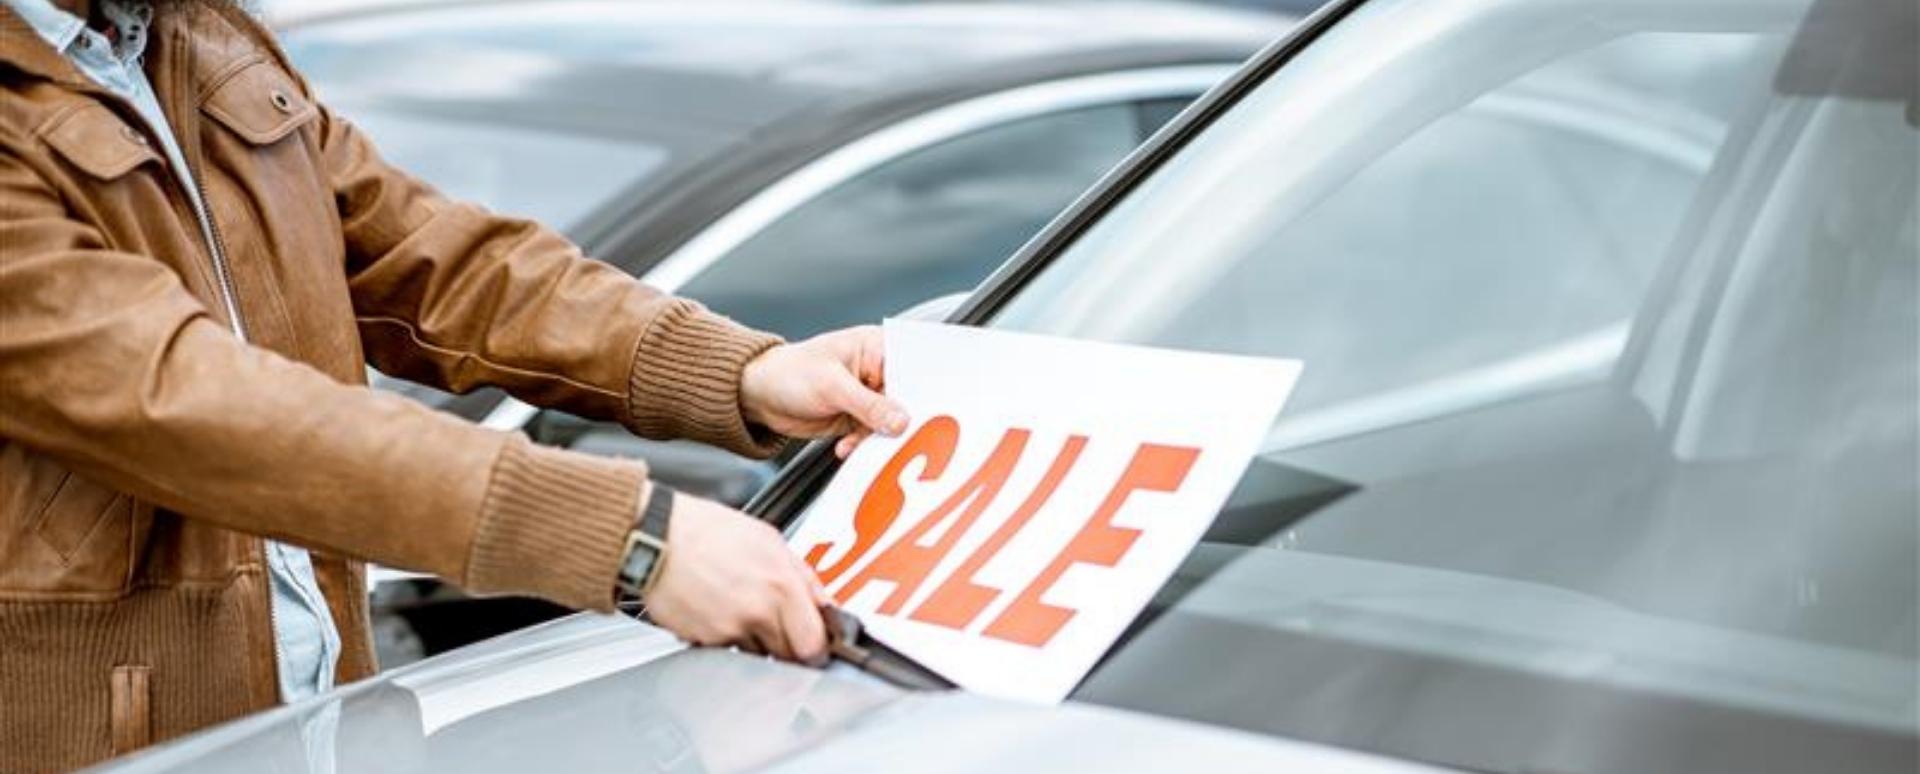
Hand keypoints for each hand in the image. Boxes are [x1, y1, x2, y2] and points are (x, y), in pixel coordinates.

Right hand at [644, 494, 830, 663]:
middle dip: (789, 646)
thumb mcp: (768, 538)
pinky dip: (726, 638)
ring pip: (757, 656)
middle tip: (779, 627)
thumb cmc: (706, 531)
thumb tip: (822, 601)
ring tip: (739, 609)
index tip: (815, 642)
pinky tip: (717, 610)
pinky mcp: (704, 642)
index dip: (817, 646)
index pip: (815, 642)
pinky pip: (726, 651)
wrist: (656, 538)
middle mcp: (758, 611)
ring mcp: (730, 630)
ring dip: (756, 642)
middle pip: (789, 656)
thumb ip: (802, 576)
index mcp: (781, 584)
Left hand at [740, 326, 909, 457]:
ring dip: (875, 437)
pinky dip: (862, 445)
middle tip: (893, 434)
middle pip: (904, 399)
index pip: (910, 369)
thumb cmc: (789, 372)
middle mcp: (876, 371)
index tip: (919, 413)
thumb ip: (869, 405)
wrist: (759, 395)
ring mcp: (868, 397)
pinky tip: (846, 446)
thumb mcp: (832, 386)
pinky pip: (872, 436)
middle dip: (897, 420)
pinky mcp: (858, 419)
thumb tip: (900, 420)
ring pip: (889, 422)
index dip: (919, 391)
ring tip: (856, 441)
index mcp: (876, 347)